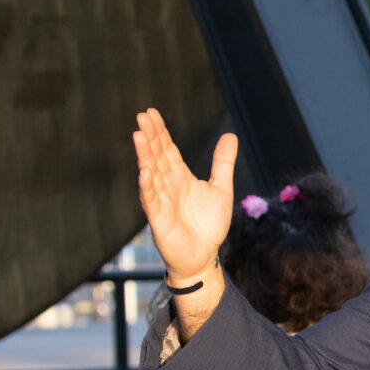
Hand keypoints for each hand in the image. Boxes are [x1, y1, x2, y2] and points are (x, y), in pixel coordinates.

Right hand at [132, 108, 238, 282]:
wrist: (204, 256)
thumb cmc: (208, 224)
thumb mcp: (221, 188)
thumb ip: (222, 162)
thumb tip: (230, 134)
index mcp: (180, 176)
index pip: (167, 149)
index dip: (160, 132)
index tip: (151, 112)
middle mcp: (167, 185)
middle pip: (156, 156)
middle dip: (150, 137)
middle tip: (142, 116)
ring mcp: (160, 201)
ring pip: (150, 173)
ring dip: (144, 155)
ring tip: (138, 135)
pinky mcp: (159, 219)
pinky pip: (151, 200)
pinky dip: (147, 186)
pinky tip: (144, 171)